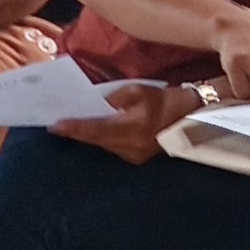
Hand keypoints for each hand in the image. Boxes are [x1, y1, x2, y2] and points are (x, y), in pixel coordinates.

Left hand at [50, 81, 198, 165]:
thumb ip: (113, 98)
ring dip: (89, 136)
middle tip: (57, 125)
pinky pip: (113, 147)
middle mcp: (131, 146)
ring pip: (104, 145)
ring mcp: (135, 155)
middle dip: (77, 132)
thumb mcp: (139, 91)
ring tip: (72, 126)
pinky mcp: (138, 158)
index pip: (96, 129)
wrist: (194, 116)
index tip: (55, 126)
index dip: (74, 128)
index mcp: (133, 128)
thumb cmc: (167, 100)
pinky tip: (94, 131)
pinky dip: (103, 139)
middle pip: (96, 140)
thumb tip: (95, 105)